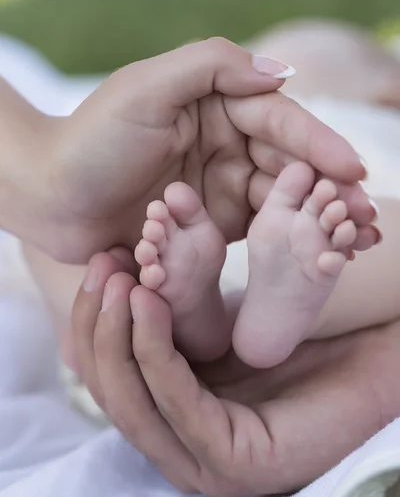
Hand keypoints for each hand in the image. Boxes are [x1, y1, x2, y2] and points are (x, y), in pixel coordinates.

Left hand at [43, 38, 373, 262]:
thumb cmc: (92, 140)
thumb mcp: (147, 88)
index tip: (354, 171)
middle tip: (365, 216)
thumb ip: (214, 68)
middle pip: (288, 164)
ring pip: (279, 200)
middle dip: (328, 190)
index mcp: (215, 103)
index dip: (318, 146)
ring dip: (315, 219)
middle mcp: (223, 142)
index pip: (278, 121)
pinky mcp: (208, 225)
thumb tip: (283, 73)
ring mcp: (218, 185)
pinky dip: (285, 241)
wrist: (49, 197)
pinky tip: (316, 254)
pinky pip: (252, 231)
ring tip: (354, 240)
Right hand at [71, 250, 399, 495]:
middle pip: (107, 387)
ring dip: (115, 333)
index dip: (93, 316)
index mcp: (171, 418)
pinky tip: (148, 301)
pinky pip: (175, 399)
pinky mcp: (231, 462)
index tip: (102, 263)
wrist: (370, 365)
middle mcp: (177, 445)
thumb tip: (120, 285)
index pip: (106, 374)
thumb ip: (171, 323)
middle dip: (95, 321)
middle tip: (103, 265)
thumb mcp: (217, 332)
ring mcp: (201, 461)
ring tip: (121, 279)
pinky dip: (153, 348)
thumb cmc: (296, 345)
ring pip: (129, 399)